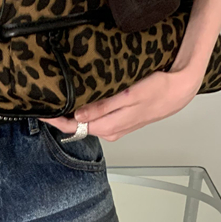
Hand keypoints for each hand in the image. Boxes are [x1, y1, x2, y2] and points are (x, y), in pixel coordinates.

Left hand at [42, 65, 203, 142]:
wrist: (179, 91)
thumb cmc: (159, 90)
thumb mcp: (129, 96)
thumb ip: (103, 107)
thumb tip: (80, 115)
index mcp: (109, 126)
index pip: (74, 127)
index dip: (55, 120)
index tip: (40, 112)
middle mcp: (110, 130)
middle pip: (77, 127)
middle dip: (60, 117)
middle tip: (43, 104)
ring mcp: (115, 127)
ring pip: (87, 123)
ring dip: (72, 115)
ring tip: (57, 103)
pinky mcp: (120, 120)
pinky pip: (97, 119)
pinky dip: (86, 113)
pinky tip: (80, 103)